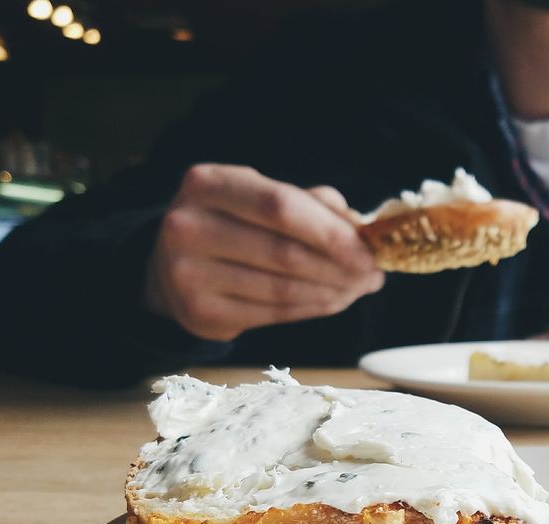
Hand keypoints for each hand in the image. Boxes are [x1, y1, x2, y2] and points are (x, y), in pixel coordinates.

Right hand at [145, 164, 383, 340]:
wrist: (174, 266)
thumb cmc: (235, 225)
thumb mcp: (263, 198)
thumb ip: (313, 206)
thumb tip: (363, 228)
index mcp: (208, 183)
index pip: (281, 206)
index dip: (332, 232)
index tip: (370, 249)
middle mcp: (188, 226)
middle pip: (285, 253)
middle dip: (341, 267)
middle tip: (374, 274)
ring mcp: (188, 273)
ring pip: (283, 289)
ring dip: (334, 292)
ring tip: (360, 287)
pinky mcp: (199, 313)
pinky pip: (274, 314)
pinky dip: (313, 309)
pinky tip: (334, 301)